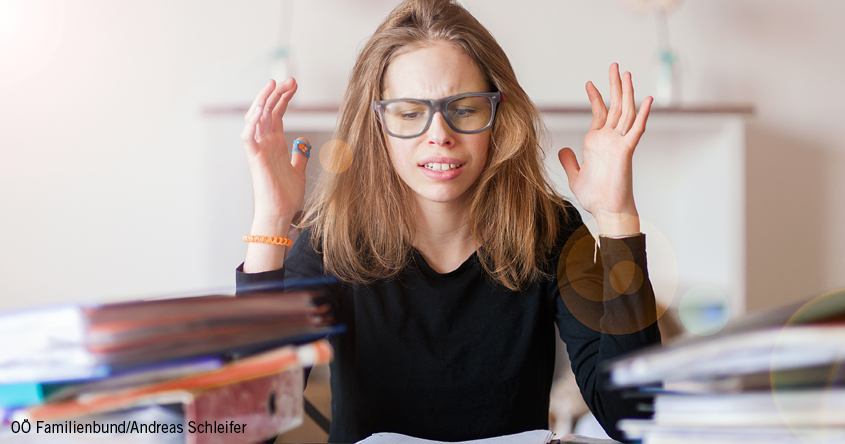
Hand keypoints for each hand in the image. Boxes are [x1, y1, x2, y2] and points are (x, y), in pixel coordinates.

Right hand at [241, 78, 309, 225]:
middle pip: (267, 111)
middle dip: (276, 93)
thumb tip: (303, 142)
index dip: (283, 98)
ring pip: (256, 118)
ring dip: (264, 100)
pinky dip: (252, 123)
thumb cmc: (286, 196)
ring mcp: (259, 149)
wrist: (280, 214)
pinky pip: (248, 137)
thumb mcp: (298, 171)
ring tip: (274, 84)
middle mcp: (265, 143)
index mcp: (275, 143)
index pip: (276, 113)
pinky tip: (260, 109)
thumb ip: (299, 155)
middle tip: (289, 80)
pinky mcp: (255, 159)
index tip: (294, 85)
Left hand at [558, 63, 652, 234]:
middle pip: (615, 106)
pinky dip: (642, 114)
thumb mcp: (575, 176)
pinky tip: (647, 99)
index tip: (590, 83)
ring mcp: (620, 143)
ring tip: (627, 73)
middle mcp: (610, 139)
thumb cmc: (595, 197)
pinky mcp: (626, 151)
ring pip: (626, 112)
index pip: (599, 114)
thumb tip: (564, 150)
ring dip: (627, 92)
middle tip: (614, 65)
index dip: (596, 98)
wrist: (606, 210)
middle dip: (614, 85)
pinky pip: (636, 129)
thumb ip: (570, 161)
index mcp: (597, 142)